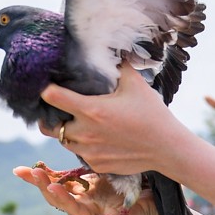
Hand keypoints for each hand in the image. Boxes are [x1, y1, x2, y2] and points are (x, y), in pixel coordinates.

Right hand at [12, 165, 160, 214]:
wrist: (153, 198)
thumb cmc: (128, 180)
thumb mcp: (105, 162)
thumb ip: (87, 151)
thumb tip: (71, 124)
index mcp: (81, 189)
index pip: (53, 183)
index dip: (37, 178)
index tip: (18, 170)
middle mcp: (85, 203)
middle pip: (59, 198)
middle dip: (44, 186)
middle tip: (35, 173)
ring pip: (75, 212)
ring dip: (63, 201)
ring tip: (54, 189)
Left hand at [38, 65, 198, 177]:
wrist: (167, 148)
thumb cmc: (152, 114)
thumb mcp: (135, 84)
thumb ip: (118, 66)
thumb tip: (110, 50)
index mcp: (91, 110)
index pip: (52, 97)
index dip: (46, 90)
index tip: (49, 87)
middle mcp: (85, 133)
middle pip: (49, 126)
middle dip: (51, 118)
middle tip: (60, 111)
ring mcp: (89, 152)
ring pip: (64, 142)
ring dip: (67, 133)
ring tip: (79, 124)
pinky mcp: (97, 165)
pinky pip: (80, 155)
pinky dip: (83, 147)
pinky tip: (97, 139)